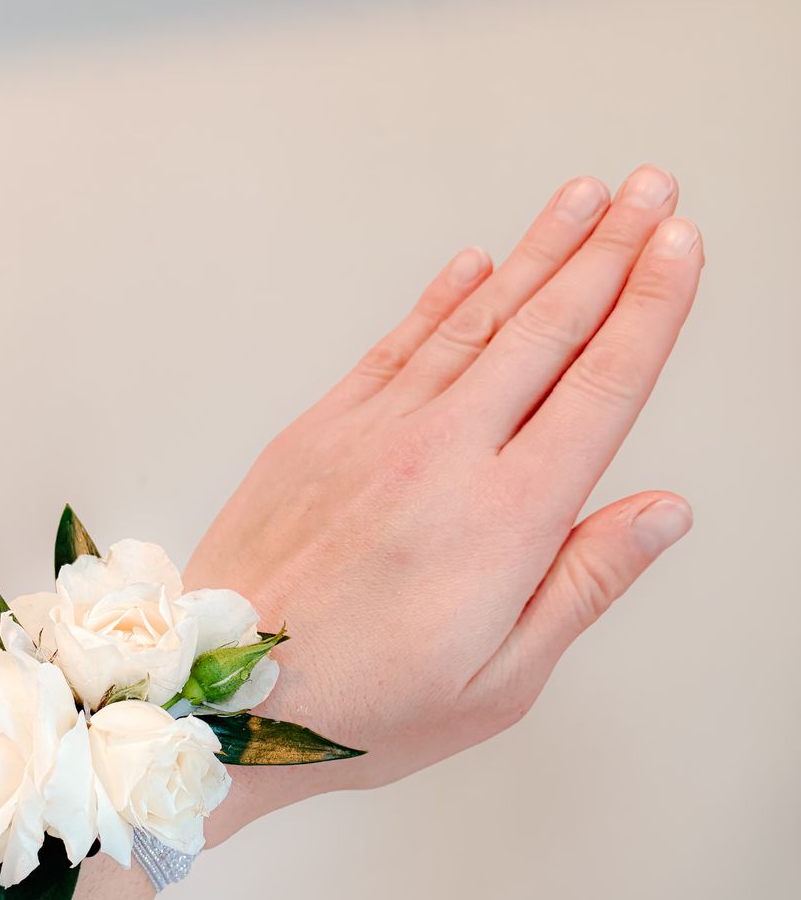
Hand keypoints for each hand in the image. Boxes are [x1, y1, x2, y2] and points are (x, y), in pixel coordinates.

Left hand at [188, 164, 702, 832]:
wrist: (217, 700)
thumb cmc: (357, 711)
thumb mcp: (497, 685)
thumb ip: (583, 585)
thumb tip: (662, 513)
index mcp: (505, 524)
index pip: (601, 389)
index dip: (651, 308)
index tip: (682, 244)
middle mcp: (444, 458)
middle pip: (547, 331)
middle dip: (609, 252)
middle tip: (651, 188)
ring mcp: (375, 434)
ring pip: (476, 321)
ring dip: (537, 253)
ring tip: (585, 199)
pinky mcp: (318, 431)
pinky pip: (397, 344)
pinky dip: (442, 298)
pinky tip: (476, 261)